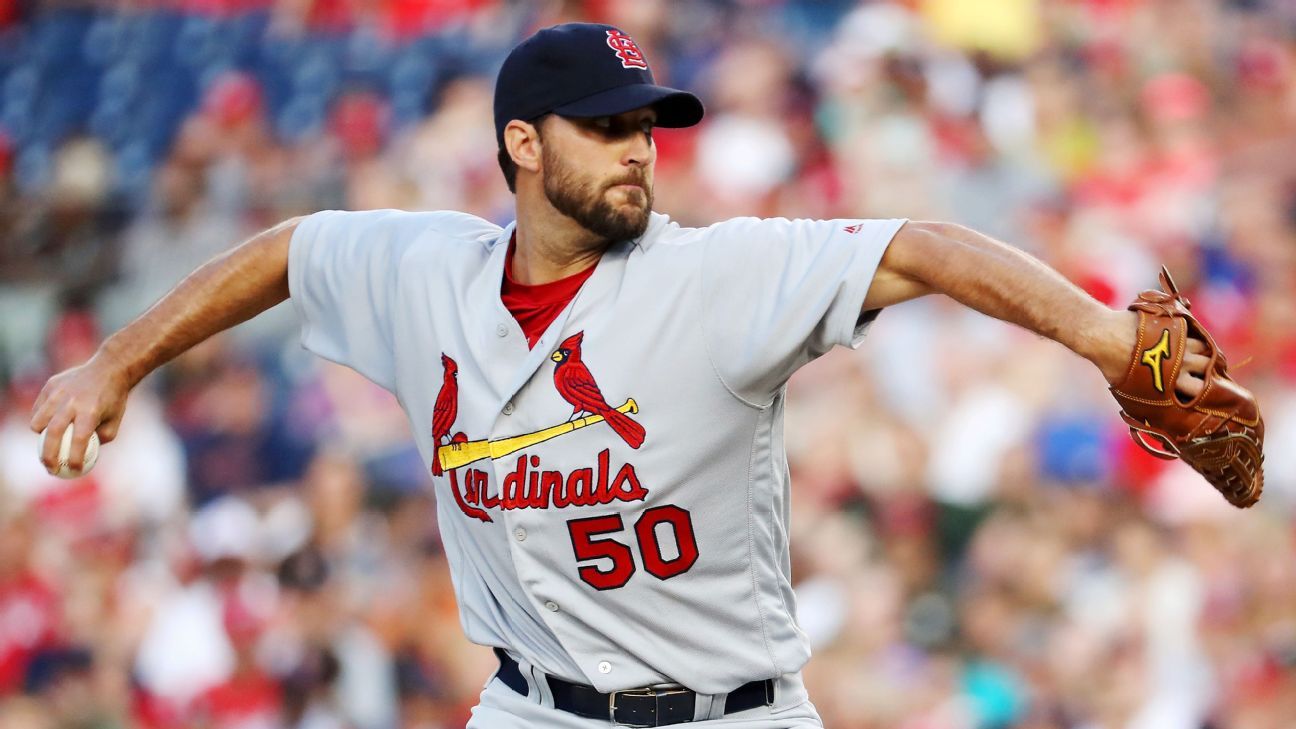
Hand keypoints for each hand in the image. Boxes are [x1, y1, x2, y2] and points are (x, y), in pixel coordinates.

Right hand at [29, 354, 131, 473]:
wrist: (109, 369)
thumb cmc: (113, 399)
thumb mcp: (114, 421)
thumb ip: (100, 440)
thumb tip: (83, 456)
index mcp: (90, 411)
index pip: (79, 440)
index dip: (75, 458)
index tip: (74, 470)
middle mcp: (72, 401)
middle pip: (52, 433)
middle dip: (48, 455)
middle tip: (50, 468)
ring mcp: (58, 392)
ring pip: (38, 421)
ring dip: (41, 436)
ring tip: (50, 441)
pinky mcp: (50, 385)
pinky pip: (38, 409)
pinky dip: (41, 419)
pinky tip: (51, 422)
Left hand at [1096, 309, 1209, 398]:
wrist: (1105, 335)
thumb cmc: (1113, 367)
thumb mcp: (1129, 391)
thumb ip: (1147, 401)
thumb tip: (1154, 415)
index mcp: (1172, 382)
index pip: (1201, 392)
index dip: (1203, 392)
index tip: (1199, 390)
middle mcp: (1182, 363)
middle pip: (1208, 368)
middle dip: (1206, 370)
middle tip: (1199, 370)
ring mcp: (1181, 343)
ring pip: (1203, 348)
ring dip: (1200, 352)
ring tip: (1189, 353)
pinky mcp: (1177, 326)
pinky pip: (1193, 332)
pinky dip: (1191, 336)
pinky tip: (1184, 339)